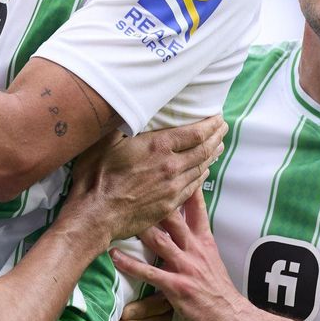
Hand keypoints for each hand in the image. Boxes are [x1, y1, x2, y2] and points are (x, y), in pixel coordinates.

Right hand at [65, 115, 226, 241]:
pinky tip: (203, 172)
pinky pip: (193, 187)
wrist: (96, 215)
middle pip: (204, 149)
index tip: (218, 117)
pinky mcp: (169, 204)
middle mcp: (171, 166)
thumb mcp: (105, 140)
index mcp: (159, 146)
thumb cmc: (96, 176)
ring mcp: (172, 187)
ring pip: (201, 168)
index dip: (211, 124)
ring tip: (218, 146)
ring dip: (212, 155)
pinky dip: (202, 176)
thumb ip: (123, 122)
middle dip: (217, 137)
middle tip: (223, 128)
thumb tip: (129, 105)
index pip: (196, 133)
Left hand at [110, 186, 252, 320]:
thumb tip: (180, 222)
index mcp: (203, 240)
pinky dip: (130, 264)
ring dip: (137, 227)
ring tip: (116, 214)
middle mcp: (194, 249)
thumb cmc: (218, 292)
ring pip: (159, 240)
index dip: (185, 183)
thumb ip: (195, 240)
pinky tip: (113, 255)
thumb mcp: (211, 259)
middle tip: (133, 180)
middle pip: (173, 216)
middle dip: (154, 198)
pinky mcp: (176, 287)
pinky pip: (149, 272)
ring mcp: (185, 267)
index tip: (175, 162)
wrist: (233, 320)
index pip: (195, 206)